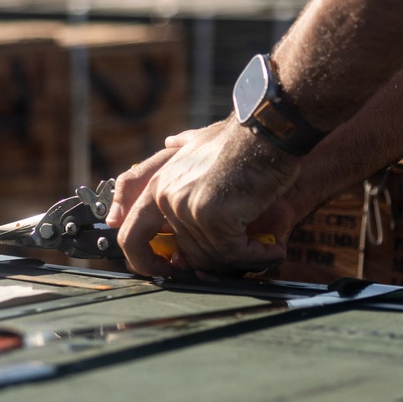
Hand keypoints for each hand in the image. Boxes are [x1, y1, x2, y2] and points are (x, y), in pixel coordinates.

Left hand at [114, 120, 294, 277]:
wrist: (265, 129)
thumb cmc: (240, 138)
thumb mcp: (198, 140)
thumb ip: (179, 149)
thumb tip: (169, 143)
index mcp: (157, 185)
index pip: (130, 234)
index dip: (141, 260)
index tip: (161, 271)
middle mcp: (165, 198)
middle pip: (183, 253)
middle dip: (213, 265)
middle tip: (239, 262)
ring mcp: (186, 207)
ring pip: (209, 257)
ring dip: (241, 260)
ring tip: (266, 250)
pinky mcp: (212, 216)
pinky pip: (232, 254)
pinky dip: (255, 257)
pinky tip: (272, 249)